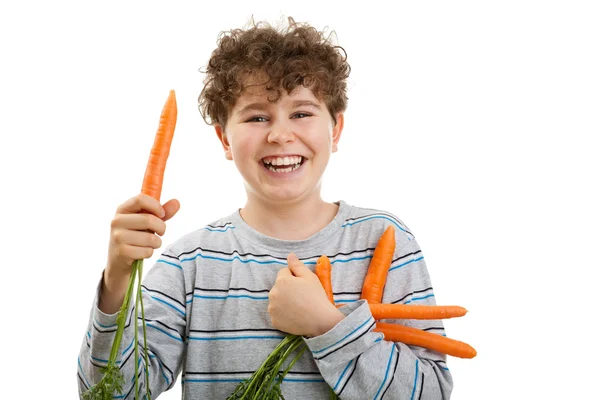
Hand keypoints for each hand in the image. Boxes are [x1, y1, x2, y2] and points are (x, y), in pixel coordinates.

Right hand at [100, 193, 179, 312]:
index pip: (141, 199)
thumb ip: (162, 212)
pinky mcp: (121, 252)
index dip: (156, 206)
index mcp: (123, 209)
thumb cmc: (136, 237)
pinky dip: (149, 253)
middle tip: (161, 233)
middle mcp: (117, 221)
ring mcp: (117, 237)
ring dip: (156, 243)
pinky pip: (147, 251)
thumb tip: (177, 202)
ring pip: (150, 238)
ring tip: (150, 244)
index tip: (162, 214)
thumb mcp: (148, 222)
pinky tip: (142, 252)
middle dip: (161, 228)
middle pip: (148, 219)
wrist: (119, 262)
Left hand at [268, 253, 343, 336]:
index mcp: (281, 280)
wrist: (320, 321)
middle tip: (302, 296)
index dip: (294, 277)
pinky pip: (277, 314)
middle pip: (279, 286)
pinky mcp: (274, 321)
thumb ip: (297, 265)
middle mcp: (273, 294)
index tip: (303, 285)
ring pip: (277, 300)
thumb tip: (290, 255)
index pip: (284, 272)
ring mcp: (272, 309)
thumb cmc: (316, 296)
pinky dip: (283, 314)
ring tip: (299, 306)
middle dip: (287, 288)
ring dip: (284, 301)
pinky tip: (294, 315)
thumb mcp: (309, 277)